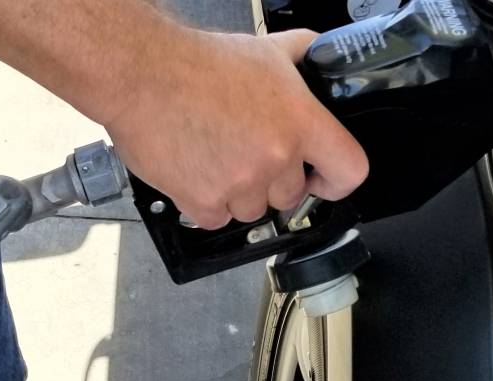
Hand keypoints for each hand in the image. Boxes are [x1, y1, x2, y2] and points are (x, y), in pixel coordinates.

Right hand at [101, 29, 368, 228]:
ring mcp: (240, 184)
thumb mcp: (266, 49)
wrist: (143, 74)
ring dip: (238, 193)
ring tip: (216, 156)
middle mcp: (275, 157)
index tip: (321, 178)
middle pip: (290, 196)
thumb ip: (303, 55)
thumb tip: (321, 58)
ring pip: (252, 210)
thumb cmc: (197, 62)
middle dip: (272, 180)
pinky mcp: (204, 202)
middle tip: (246, 152)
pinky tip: (195, 170)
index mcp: (299, 121)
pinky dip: (206, 203)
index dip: (335, 180)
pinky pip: (216, 219)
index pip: (349, 170)